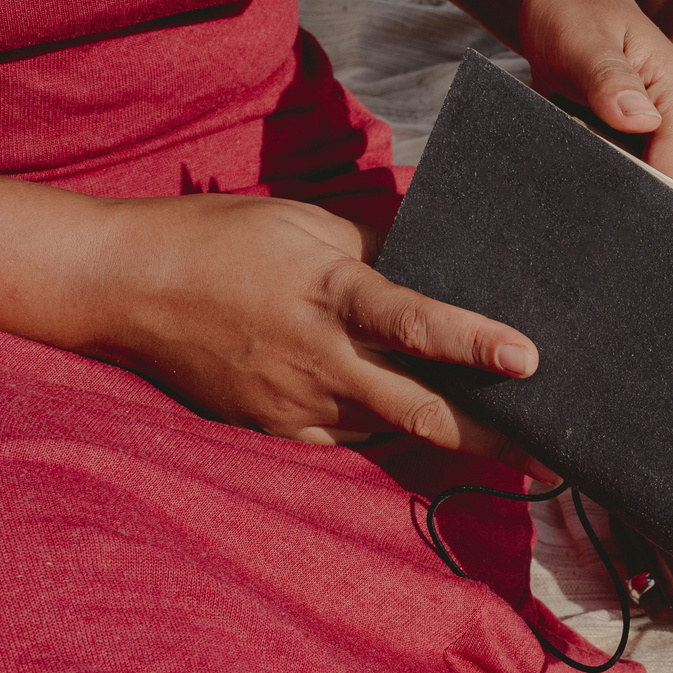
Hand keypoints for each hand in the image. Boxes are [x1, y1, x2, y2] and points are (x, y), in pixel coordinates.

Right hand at [89, 192, 551, 473]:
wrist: (123, 286)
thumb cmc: (221, 241)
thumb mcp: (308, 223)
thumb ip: (380, 246)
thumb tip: (442, 254)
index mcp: (329, 295)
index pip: (414, 321)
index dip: (474, 342)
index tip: (528, 358)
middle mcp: (318, 359)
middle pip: (419, 409)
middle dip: (488, 433)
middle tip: (549, 449)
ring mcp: (295, 405)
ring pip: (392, 432)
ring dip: (448, 439)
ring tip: (511, 443)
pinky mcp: (276, 431)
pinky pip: (352, 442)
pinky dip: (392, 438)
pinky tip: (433, 438)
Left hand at [520, 0, 672, 186]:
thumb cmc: (573, 11)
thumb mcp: (583, 39)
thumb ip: (610, 79)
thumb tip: (639, 120)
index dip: (654, 191)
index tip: (617, 204)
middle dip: (641, 196)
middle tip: (596, 203)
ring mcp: (662, 128)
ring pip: (659, 181)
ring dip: (628, 189)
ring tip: (592, 188)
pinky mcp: (642, 137)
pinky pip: (640, 172)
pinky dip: (617, 178)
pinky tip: (591, 176)